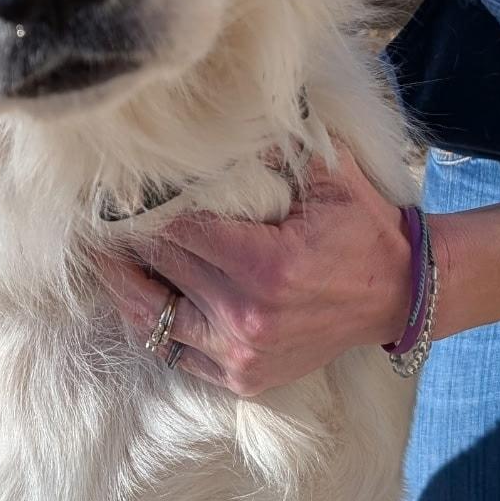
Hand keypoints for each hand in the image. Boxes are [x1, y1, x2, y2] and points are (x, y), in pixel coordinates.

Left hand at [98, 149, 411, 395]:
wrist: (401, 295)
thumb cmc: (362, 229)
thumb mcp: (327, 176)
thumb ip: (272, 149)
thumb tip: (215, 121)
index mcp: (266, 265)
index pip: (177, 232)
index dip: (143, 212)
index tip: (115, 195)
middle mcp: (247, 317)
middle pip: (161, 271)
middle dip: (129, 242)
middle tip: (98, 220)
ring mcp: (243, 355)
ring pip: (154, 320)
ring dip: (126, 288)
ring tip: (105, 259)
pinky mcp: (244, 379)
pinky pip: (176, 355)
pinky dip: (156, 325)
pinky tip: (140, 297)